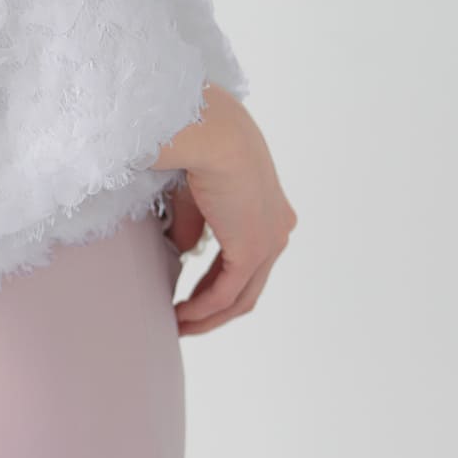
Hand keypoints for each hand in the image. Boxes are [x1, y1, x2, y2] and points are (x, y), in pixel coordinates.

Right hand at [163, 90, 295, 335]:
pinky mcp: (254, 250)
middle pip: (248, 285)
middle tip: (184, 320)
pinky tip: (180, 314)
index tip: (189, 294)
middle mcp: (278, 228)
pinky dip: (202, 308)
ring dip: (208, 316)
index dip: (217, 281)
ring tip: (179, 326)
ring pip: (240, 297)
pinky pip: (226, 293)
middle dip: (213, 307)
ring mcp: (270, 241)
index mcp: (270, 209)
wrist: (210, 131)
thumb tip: (183, 255)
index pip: (247, 259)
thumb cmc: (200, 145)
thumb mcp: (194, 192)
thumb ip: (193, 227)